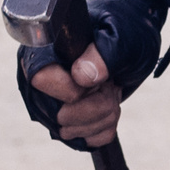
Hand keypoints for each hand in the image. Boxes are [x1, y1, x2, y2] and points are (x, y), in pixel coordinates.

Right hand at [18, 0, 169, 150]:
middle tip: (109, 81)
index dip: (74, 88)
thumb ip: (103, 52)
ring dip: (104, 114)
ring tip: (110, 87)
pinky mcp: (66, 121)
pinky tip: (108, 103)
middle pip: (61, 117)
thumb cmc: (121, 28)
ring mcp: (50, 104)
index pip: (42, 81)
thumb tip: (80, 76)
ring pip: (73, 133)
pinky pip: (86, 141)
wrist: (131, 37)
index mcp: (42, 52)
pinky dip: (106, 126)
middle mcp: (39, 81)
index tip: (96, 77)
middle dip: (97, 104)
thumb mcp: (121, 35)